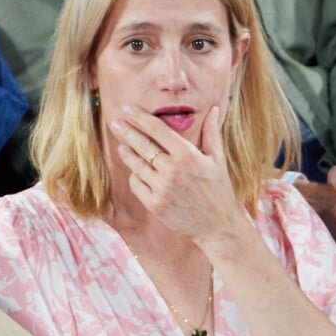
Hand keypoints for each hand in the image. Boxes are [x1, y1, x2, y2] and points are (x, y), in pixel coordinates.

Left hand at [109, 104, 241, 241]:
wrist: (218, 226)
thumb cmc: (220, 191)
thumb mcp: (218, 159)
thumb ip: (211, 132)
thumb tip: (214, 109)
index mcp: (187, 155)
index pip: (158, 130)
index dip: (140, 117)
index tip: (128, 108)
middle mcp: (172, 170)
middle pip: (142, 144)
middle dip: (126, 131)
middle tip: (115, 122)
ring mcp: (162, 188)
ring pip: (136, 164)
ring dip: (126, 153)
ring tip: (122, 146)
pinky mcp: (154, 204)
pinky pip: (136, 184)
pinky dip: (135, 176)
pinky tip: (136, 171)